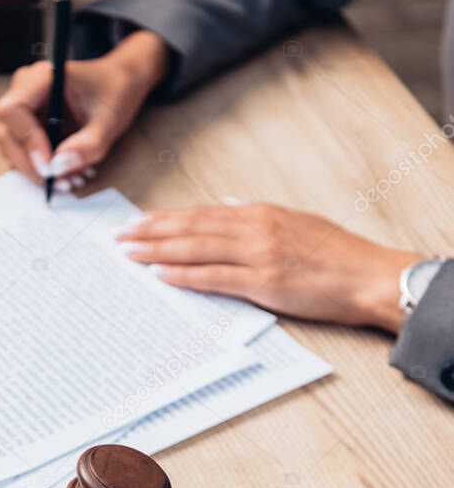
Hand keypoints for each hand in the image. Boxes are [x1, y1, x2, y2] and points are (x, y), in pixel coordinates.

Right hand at [0, 30, 168, 190]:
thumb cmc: (114, 92)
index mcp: (41, 78)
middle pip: (7, 134)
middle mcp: (25, 90)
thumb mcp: (109, 121)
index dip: (28, 143)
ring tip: (71, 180)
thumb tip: (58, 168)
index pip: (13, 111)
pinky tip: (69, 174)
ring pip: (12, 148)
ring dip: (37, 171)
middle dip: (32, 165)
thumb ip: (87, 145)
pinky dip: (43, 168)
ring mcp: (24, 108)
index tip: (50, 169)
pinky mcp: (28, 125)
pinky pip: (24, 152)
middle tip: (62, 184)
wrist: (118, 83)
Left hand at [118, 202, 414, 332]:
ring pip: (196, 248)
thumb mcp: (296, 222)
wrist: (369, 276)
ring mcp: (259, 254)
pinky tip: (160, 274)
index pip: (201, 213)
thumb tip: (228, 205)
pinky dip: (184, 275)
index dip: (166, 218)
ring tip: (129, 254)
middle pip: (190, 226)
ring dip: (158, 250)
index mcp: (260, 213)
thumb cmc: (337, 255)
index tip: (139, 222)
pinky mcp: (264, 282)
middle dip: (150, 231)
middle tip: (118, 236)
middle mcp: (255, 227)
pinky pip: (215, 277)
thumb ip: (258, 217)